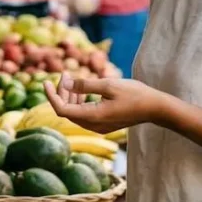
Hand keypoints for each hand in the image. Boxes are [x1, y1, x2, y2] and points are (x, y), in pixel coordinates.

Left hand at [45, 75, 166, 133]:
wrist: (156, 108)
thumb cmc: (135, 94)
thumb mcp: (108, 85)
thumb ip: (85, 85)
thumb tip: (66, 83)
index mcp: (93, 116)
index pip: (62, 109)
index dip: (51, 96)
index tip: (45, 81)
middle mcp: (94, 125)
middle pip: (67, 111)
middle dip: (62, 92)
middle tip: (65, 74)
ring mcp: (100, 127)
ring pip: (75, 113)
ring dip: (70, 96)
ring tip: (71, 79)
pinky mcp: (105, 124)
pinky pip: (84, 114)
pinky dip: (79, 101)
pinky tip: (82, 89)